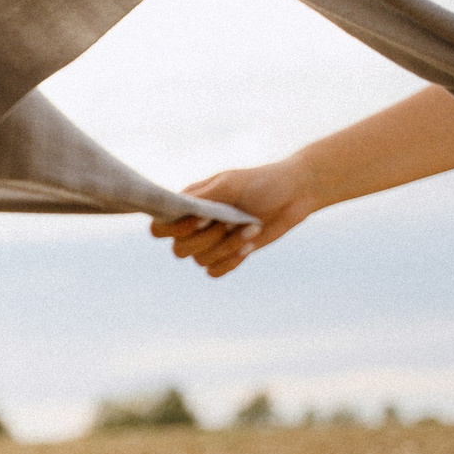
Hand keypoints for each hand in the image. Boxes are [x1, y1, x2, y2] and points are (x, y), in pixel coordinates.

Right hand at [148, 159, 318, 277]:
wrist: (295, 192)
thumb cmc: (261, 182)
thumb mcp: (231, 183)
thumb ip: (204, 197)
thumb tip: (184, 211)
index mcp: (188, 206)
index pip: (159, 228)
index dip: (174, 230)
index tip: (202, 219)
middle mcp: (193, 227)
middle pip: (179, 249)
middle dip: (208, 239)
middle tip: (232, 221)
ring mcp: (209, 243)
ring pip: (200, 261)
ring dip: (227, 247)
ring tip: (252, 228)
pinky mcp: (226, 256)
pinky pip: (214, 272)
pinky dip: (230, 262)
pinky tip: (248, 247)